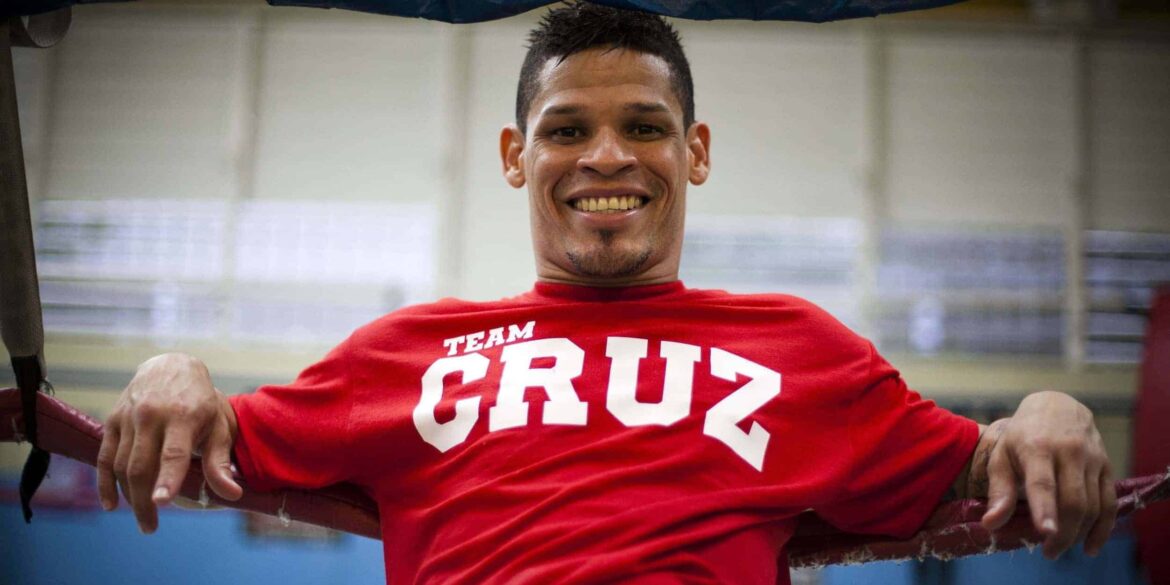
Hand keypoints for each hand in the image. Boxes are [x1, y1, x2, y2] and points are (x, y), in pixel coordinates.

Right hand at [96, 352, 242, 532]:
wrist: (170, 367)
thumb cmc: (200, 403)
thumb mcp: (218, 426)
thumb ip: (219, 461)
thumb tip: (232, 495)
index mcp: (183, 416)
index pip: (173, 452)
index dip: (168, 478)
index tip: (162, 502)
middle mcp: (152, 416)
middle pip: (142, 466)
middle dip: (144, 501)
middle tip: (150, 527)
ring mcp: (129, 417)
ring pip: (121, 465)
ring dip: (129, 496)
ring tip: (144, 517)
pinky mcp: (112, 421)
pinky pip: (104, 457)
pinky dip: (104, 483)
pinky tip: (111, 504)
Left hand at [978, 391, 1115, 558]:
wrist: (1056, 406)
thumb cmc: (1022, 436)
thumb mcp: (1002, 455)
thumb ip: (999, 491)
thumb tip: (990, 524)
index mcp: (1036, 447)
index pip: (1043, 482)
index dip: (1045, 509)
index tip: (1046, 533)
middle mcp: (1069, 451)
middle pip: (1072, 501)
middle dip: (1063, 533)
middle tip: (1048, 552)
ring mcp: (1092, 458)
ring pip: (1093, 505)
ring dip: (1079, 533)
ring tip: (1059, 548)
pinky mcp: (1107, 466)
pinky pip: (1110, 502)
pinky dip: (1103, 528)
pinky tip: (1090, 546)